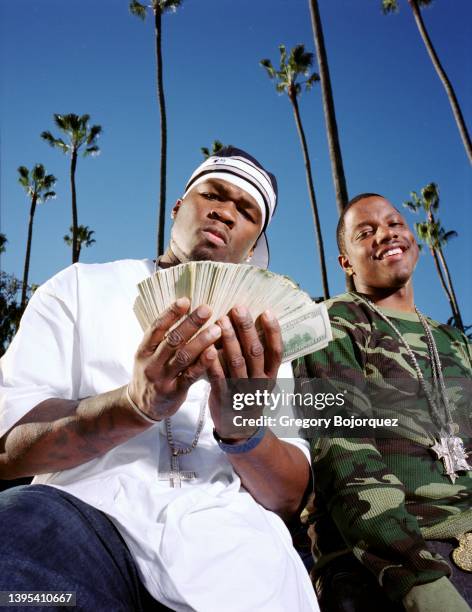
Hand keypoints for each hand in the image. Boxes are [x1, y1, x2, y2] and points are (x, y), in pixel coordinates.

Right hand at [128, 298, 220, 420]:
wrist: (140, 406)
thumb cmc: (152, 373)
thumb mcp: (149, 354)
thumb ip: (165, 338)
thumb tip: (188, 313)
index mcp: (144, 349)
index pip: (156, 327)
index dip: (170, 313)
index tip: (185, 300)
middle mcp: (151, 363)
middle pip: (172, 339)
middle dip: (190, 323)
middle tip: (207, 309)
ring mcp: (162, 378)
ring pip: (182, 357)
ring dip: (201, 341)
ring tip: (217, 329)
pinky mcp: (173, 392)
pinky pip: (190, 376)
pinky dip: (202, 364)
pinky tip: (214, 352)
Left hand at [207, 306, 281, 437]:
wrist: (239, 428)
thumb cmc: (247, 394)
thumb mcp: (260, 377)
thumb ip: (256, 356)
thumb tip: (249, 323)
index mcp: (270, 376)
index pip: (276, 351)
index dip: (273, 331)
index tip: (267, 312)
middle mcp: (259, 383)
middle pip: (255, 352)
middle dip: (247, 329)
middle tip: (238, 308)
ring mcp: (242, 391)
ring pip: (237, 362)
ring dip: (229, 340)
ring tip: (221, 320)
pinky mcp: (224, 398)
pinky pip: (218, 377)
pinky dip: (212, 361)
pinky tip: (206, 346)